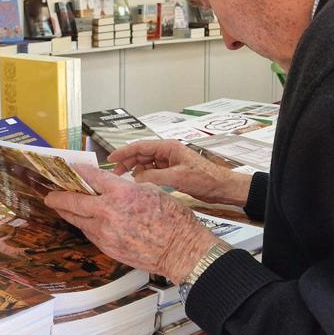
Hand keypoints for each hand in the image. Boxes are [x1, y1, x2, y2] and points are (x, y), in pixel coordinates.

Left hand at [44, 165, 219, 283]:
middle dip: (58, 197)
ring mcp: (106, 232)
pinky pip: (89, 233)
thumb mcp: (151, 191)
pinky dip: (84, 225)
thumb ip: (126, 188)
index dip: (78, 172)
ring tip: (61, 206)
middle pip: (73, 201)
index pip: (91, 177)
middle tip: (50, 194)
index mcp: (121, 192)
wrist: (181, 250)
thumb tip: (112, 186)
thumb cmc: (173, 220)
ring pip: (77, 220)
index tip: (70, 169)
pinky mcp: (107, 247)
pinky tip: (83, 221)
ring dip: (68, 212)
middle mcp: (108, 212)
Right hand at [108, 140, 251, 206]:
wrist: (223, 188)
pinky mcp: (173, 172)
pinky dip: (145, 176)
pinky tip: (140, 183)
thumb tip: (136, 179)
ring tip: (125, 179)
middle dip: (127, 161)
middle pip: (142, 154)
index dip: (124, 152)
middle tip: (115, 172)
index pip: (141, 146)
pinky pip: (153, 172)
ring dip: (136, 169)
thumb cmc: (205, 179)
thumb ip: (154, 177)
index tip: (111, 159)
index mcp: (168, 147)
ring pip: (146, 163)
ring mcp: (170, 162)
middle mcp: (168, 152)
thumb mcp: (178, 178)